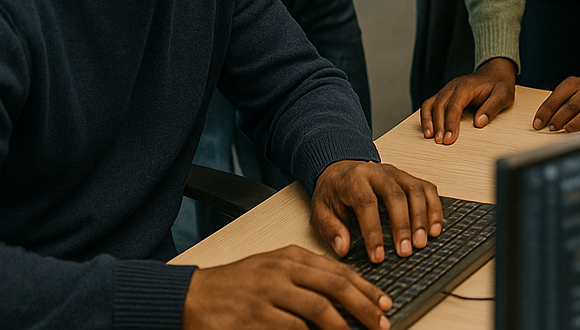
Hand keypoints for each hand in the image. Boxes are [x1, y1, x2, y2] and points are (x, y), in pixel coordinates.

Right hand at [183, 245, 391, 329]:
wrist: (195, 296)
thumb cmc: (237, 284)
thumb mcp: (274, 269)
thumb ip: (305, 276)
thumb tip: (344, 291)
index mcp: (290, 257)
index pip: (337, 270)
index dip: (365, 288)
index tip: (384, 302)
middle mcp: (283, 271)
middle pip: (334, 287)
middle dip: (364, 306)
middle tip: (383, 322)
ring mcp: (269, 294)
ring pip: (317, 310)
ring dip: (343, 328)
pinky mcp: (255, 318)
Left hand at [310, 161, 442, 263]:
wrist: (340, 169)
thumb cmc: (333, 193)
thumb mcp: (320, 211)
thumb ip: (330, 230)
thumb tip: (343, 248)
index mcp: (354, 179)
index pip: (366, 203)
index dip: (373, 231)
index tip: (378, 256)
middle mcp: (378, 172)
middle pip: (395, 194)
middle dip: (402, 225)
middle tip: (406, 252)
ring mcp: (396, 173)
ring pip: (415, 189)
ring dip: (421, 217)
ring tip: (423, 242)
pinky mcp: (408, 178)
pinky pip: (427, 189)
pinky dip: (434, 208)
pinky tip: (435, 229)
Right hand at [420, 57, 516, 144]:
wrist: (494, 73)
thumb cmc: (498, 85)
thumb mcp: (503, 95)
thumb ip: (492, 108)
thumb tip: (479, 123)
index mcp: (466, 86)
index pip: (454, 106)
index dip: (451, 123)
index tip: (450, 139)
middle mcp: (453, 86)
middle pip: (440, 105)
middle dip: (439, 125)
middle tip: (440, 142)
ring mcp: (447, 90)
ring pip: (431, 104)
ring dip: (428, 121)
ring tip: (429, 137)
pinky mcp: (444, 95)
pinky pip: (430, 104)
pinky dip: (426, 116)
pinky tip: (428, 129)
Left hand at [531, 66, 579, 132]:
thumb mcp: (578, 85)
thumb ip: (563, 98)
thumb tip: (546, 118)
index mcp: (576, 83)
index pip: (556, 97)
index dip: (544, 112)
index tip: (537, 124)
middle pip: (569, 107)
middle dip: (557, 120)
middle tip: (550, 128)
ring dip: (571, 126)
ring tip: (564, 131)